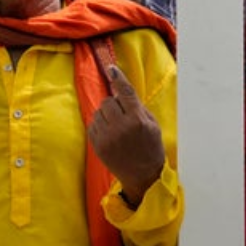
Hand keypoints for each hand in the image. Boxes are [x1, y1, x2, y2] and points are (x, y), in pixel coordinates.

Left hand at [89, 63, 164, 201]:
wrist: (143, 177)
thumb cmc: (151, 148)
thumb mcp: (152, 125)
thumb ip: (137, 107)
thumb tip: (119, 93)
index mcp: (137, 120)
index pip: (125, 92)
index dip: (118, 78)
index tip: (111, 68)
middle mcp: (121, 127)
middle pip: (108, 101)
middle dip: (114, 104)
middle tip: (123, 115)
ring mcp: (107, 137)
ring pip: (99, 111)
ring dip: (106, 114)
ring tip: (117, 127)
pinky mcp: (97, 145)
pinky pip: (93, 124)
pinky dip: (100, 125)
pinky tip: (110, 134)